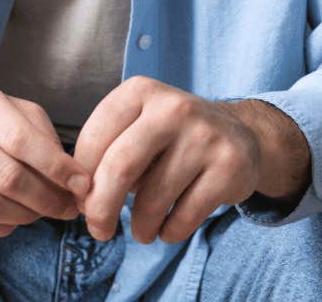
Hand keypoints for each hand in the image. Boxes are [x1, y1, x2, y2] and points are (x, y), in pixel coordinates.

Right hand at [0, 83, 91, 238]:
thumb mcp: (6, 107)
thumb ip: (41, 135)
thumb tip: (73, 177)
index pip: (21, 139)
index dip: (57, 167)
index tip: (81, 184)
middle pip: (7, 177)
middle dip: (46, 199)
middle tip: (65, 208)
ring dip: (25, 217)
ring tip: (38, 213)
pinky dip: (0, 228)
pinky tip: (10, 219)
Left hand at [73, 77, 301, 245]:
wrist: (240, 136)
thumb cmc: (171, 137)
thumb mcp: (136, 126)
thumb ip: (106, 153)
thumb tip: (83, 200)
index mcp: (140, 91)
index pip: (94, 138)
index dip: (81, 178)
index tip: (81, 201)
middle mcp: (173, 108)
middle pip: (120, 168)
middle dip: (101, 208)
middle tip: (98, 230)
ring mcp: (204, 136)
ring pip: (153, 198)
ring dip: (140, 226)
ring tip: (140, 232)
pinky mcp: (229, 167)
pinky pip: (185, 215)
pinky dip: (169, 232)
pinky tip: (167, 229)